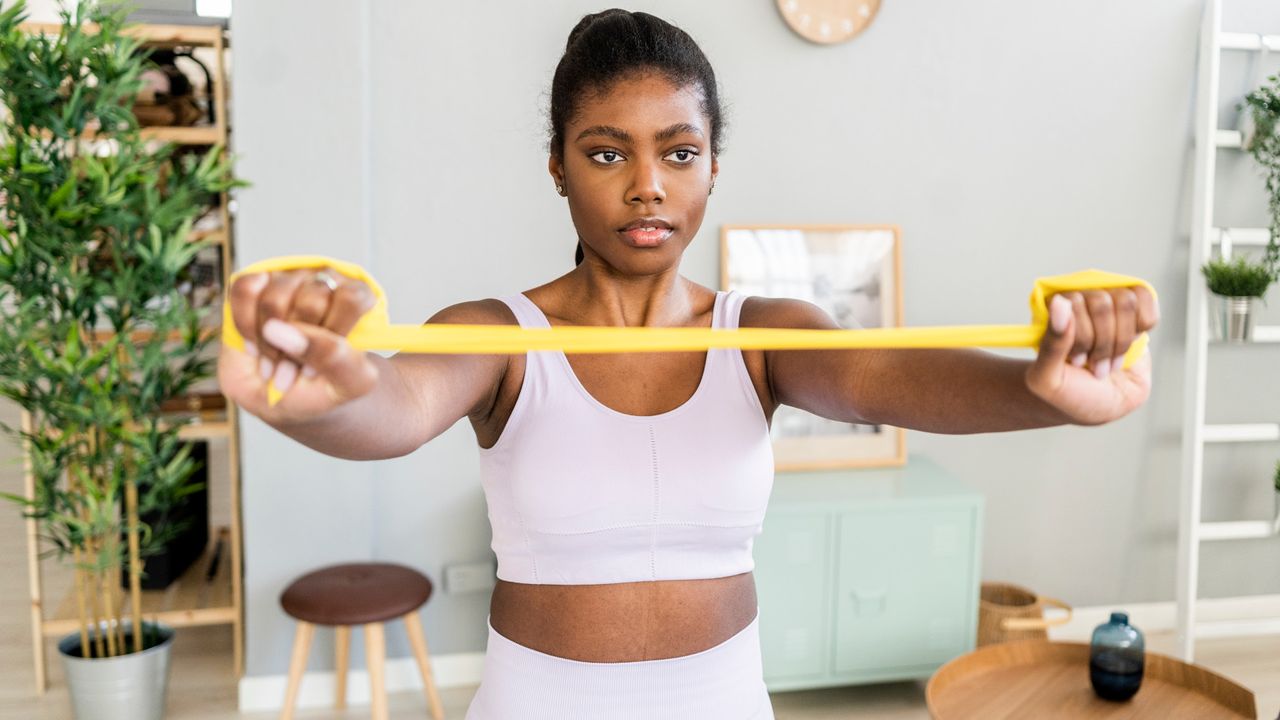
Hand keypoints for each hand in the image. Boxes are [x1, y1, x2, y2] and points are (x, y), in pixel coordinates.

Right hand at [217, 267, 379, 422]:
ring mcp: (289, 278)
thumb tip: (283, 330)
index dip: (331, 335)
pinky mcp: (255, 281)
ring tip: (274, 363)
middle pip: (311, 300)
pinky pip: (244, 289)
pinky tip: (254, 345)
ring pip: (274, 297)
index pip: (351, 299)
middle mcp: (325, 281)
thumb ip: (332, 357)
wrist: (288, 396)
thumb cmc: (324, 386)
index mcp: (359, 298)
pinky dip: (245, 326)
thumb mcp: (347, 383)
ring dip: (268, 342)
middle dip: (296, 346)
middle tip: (293, 370)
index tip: (318, 367)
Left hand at [1025, 287, 1158, 425]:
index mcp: (1050, 310)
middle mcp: (1079, 299)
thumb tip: (1060, 302)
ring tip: (1109, 361)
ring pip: (1126, 302)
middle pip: (1102, 303)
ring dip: (1121, 342)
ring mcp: (1107, 301)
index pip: (1073, 302)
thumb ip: (1051, 343)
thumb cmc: (1070, 392)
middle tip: (1093, 364)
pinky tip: (1130, 343)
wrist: (1101, 406)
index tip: (1076, 362)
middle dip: (1101, 344)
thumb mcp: (1048, 379)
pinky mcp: (1133, 307)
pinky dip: (1142, 326)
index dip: (1082, 338)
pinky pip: (1145, 296)